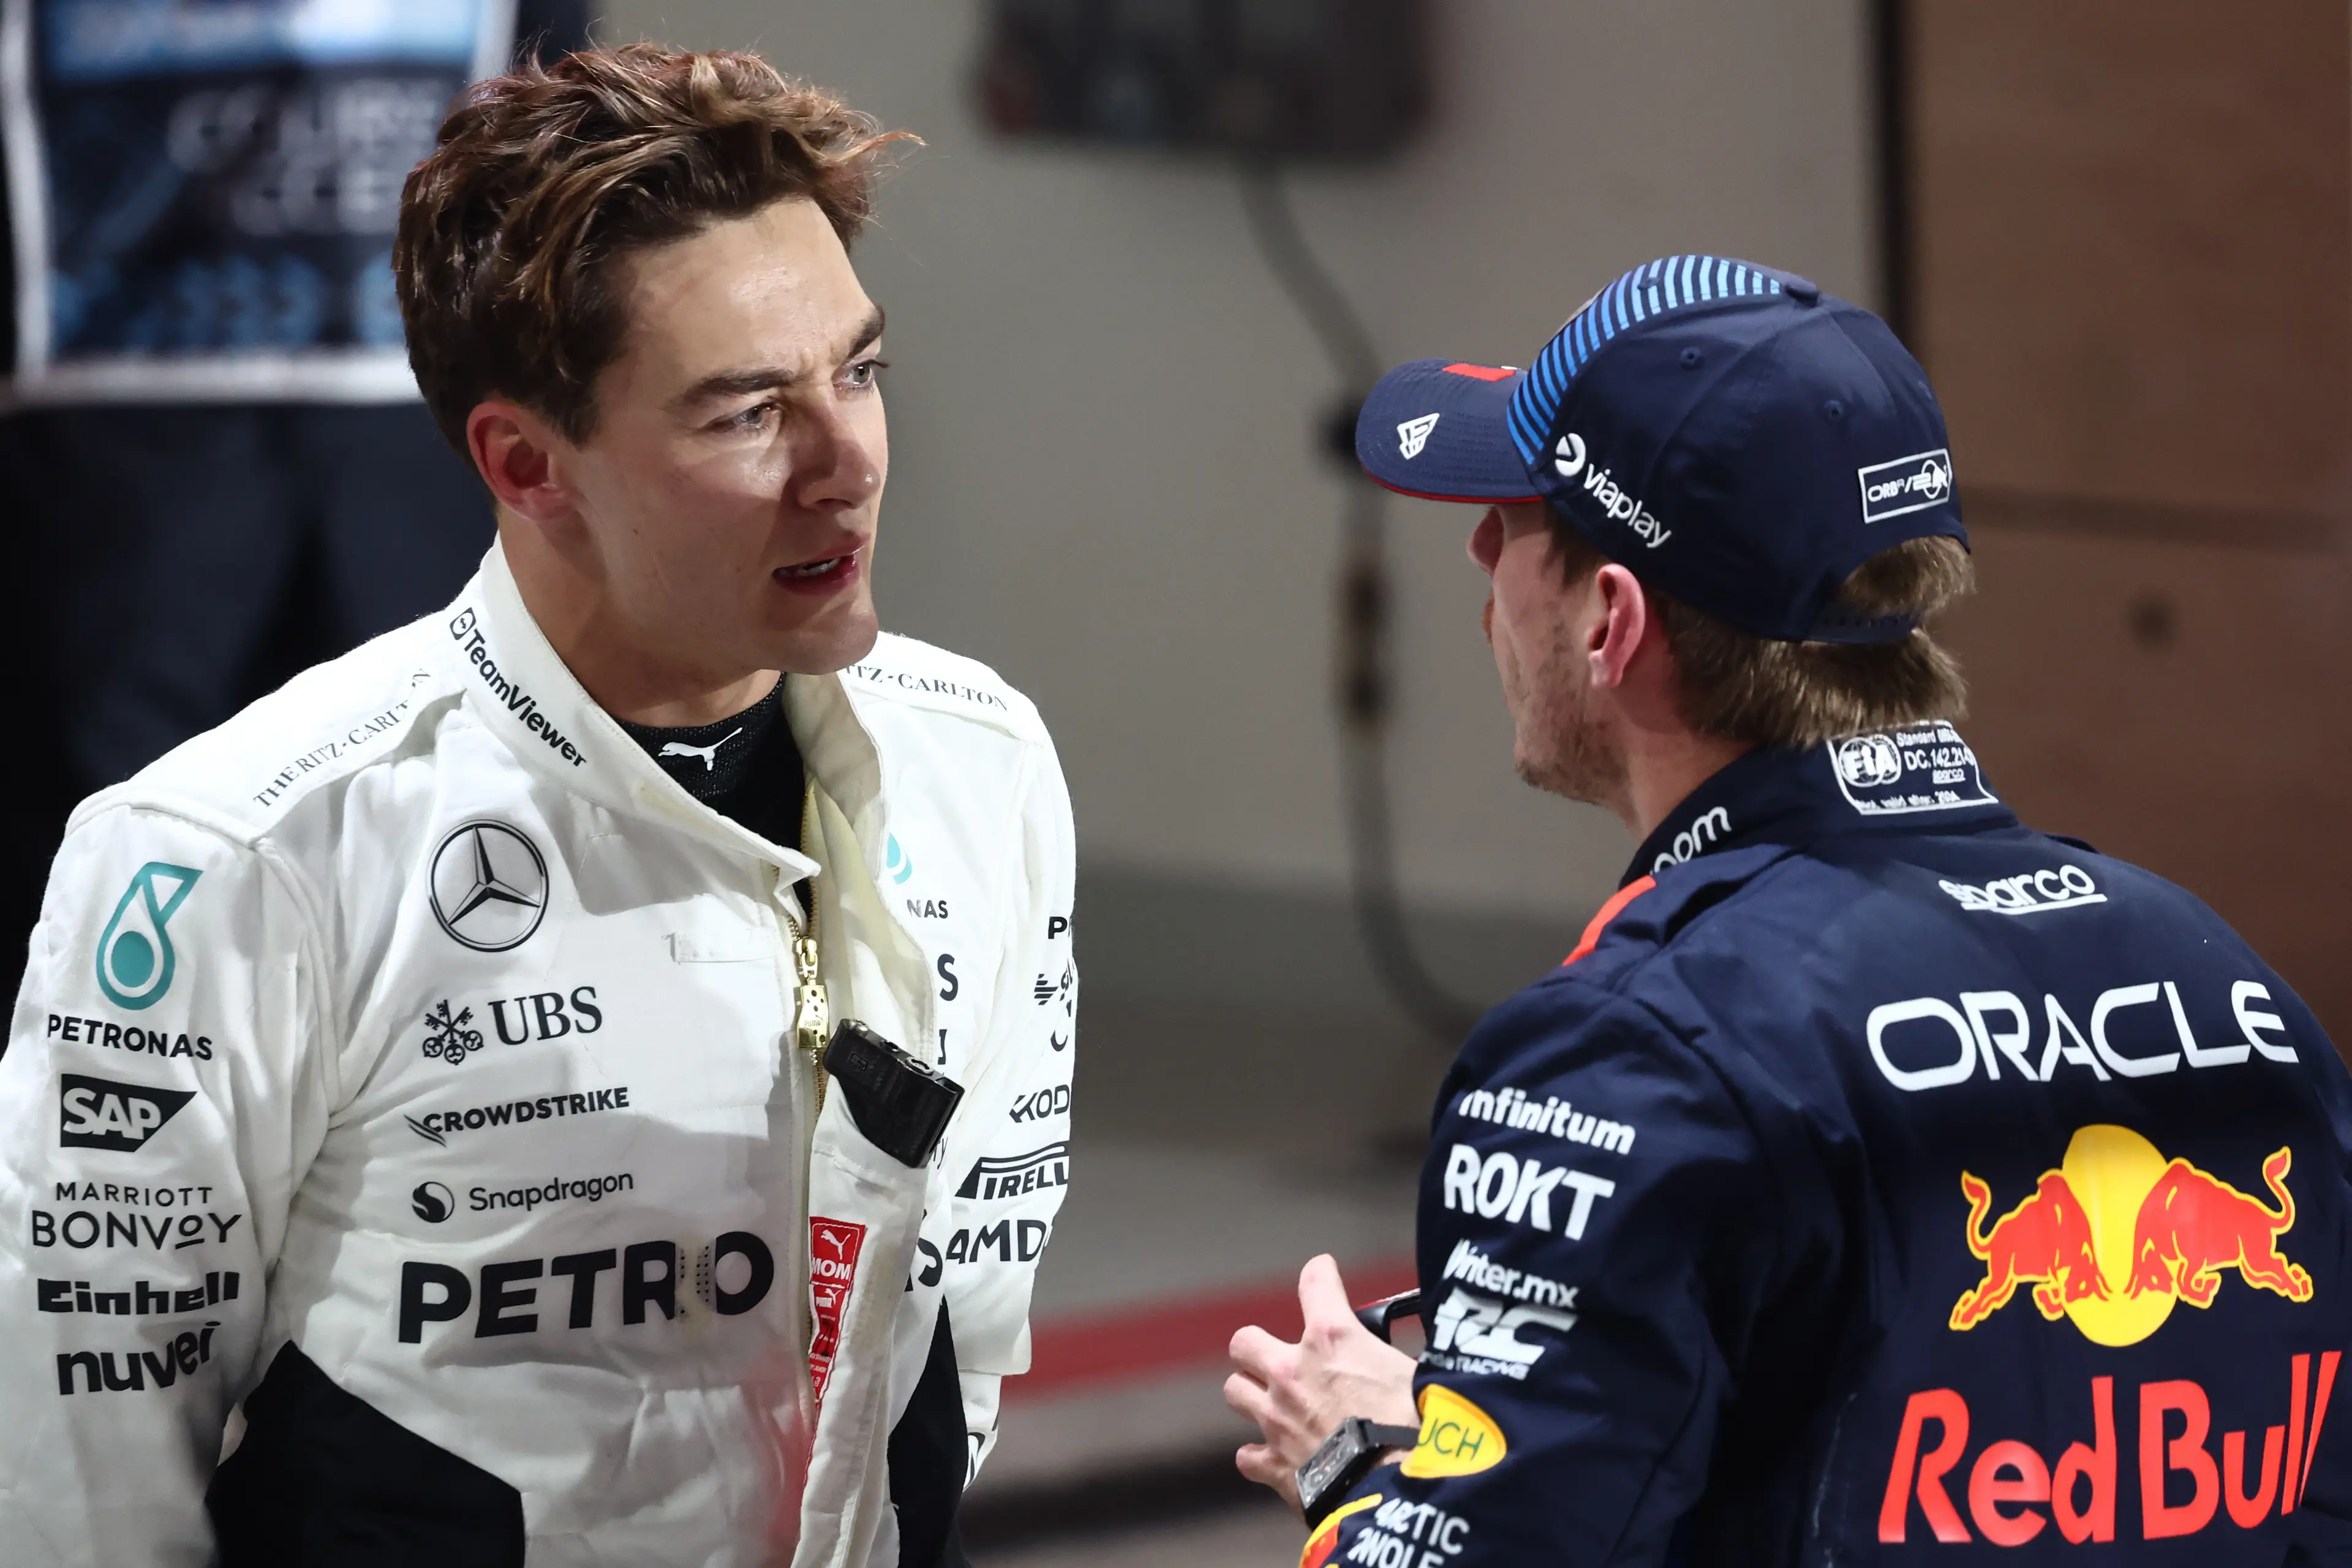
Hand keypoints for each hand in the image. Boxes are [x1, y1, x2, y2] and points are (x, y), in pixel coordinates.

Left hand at [1225, 1254, 1419, 1512]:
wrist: (1397, 1494)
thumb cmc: (1419, 1432)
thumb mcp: (1423, 1376)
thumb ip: (1412, 1356)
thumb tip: (1438, 1354)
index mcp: (1333, 1341)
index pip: (1315, 1282)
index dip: (1320, 1274)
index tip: (1323, 1274)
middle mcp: (1293, 1373)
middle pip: (1244, 1341)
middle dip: (1257, 1346)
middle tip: (1281, 1358)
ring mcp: (1276, 1420)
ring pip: (1235, 1391)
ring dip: (1253, 1394)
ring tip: (1276, 1403)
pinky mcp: (1274, 1465)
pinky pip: (1248, 1456)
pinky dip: (1260, 1456)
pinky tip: (1278, 1457)